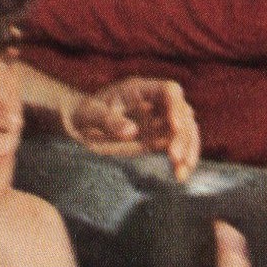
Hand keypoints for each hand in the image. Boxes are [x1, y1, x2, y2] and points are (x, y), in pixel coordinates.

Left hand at [66, 76, 200, 181]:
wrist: (78, 127)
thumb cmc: (83, 114)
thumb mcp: (90, 114)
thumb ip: (109, 121)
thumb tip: (132, 132)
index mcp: (139, 90)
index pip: (169, 91)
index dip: (176, 107)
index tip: (175, 126)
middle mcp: (154, 104)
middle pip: (182, 114)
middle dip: (183, 135)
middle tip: (175, 156)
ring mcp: (158, 122)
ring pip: (185, 132)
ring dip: (188, 150)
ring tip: (183, 170)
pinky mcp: (156, 140)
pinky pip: (176, 148)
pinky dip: (181, 161)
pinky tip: (180, 175)